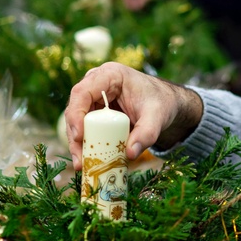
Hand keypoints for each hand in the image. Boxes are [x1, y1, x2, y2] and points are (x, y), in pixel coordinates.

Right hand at [65, 62, 203, 169]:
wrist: (165, 103)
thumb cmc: (161, 102)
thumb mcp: (158, 117)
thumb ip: (147, 133)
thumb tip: (130, 154)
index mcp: (110, 75)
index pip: (83, 92)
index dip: (76, 114)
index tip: (79, 136)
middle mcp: (96, 84)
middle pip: (75, 108)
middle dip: (75, 135)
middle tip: (80, 159)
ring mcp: (94, 99)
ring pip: (77, 121)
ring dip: (77, 143)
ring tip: (82, 165)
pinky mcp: (95, 113)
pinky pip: (85, 129)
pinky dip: (86, 144)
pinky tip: (88, 161)